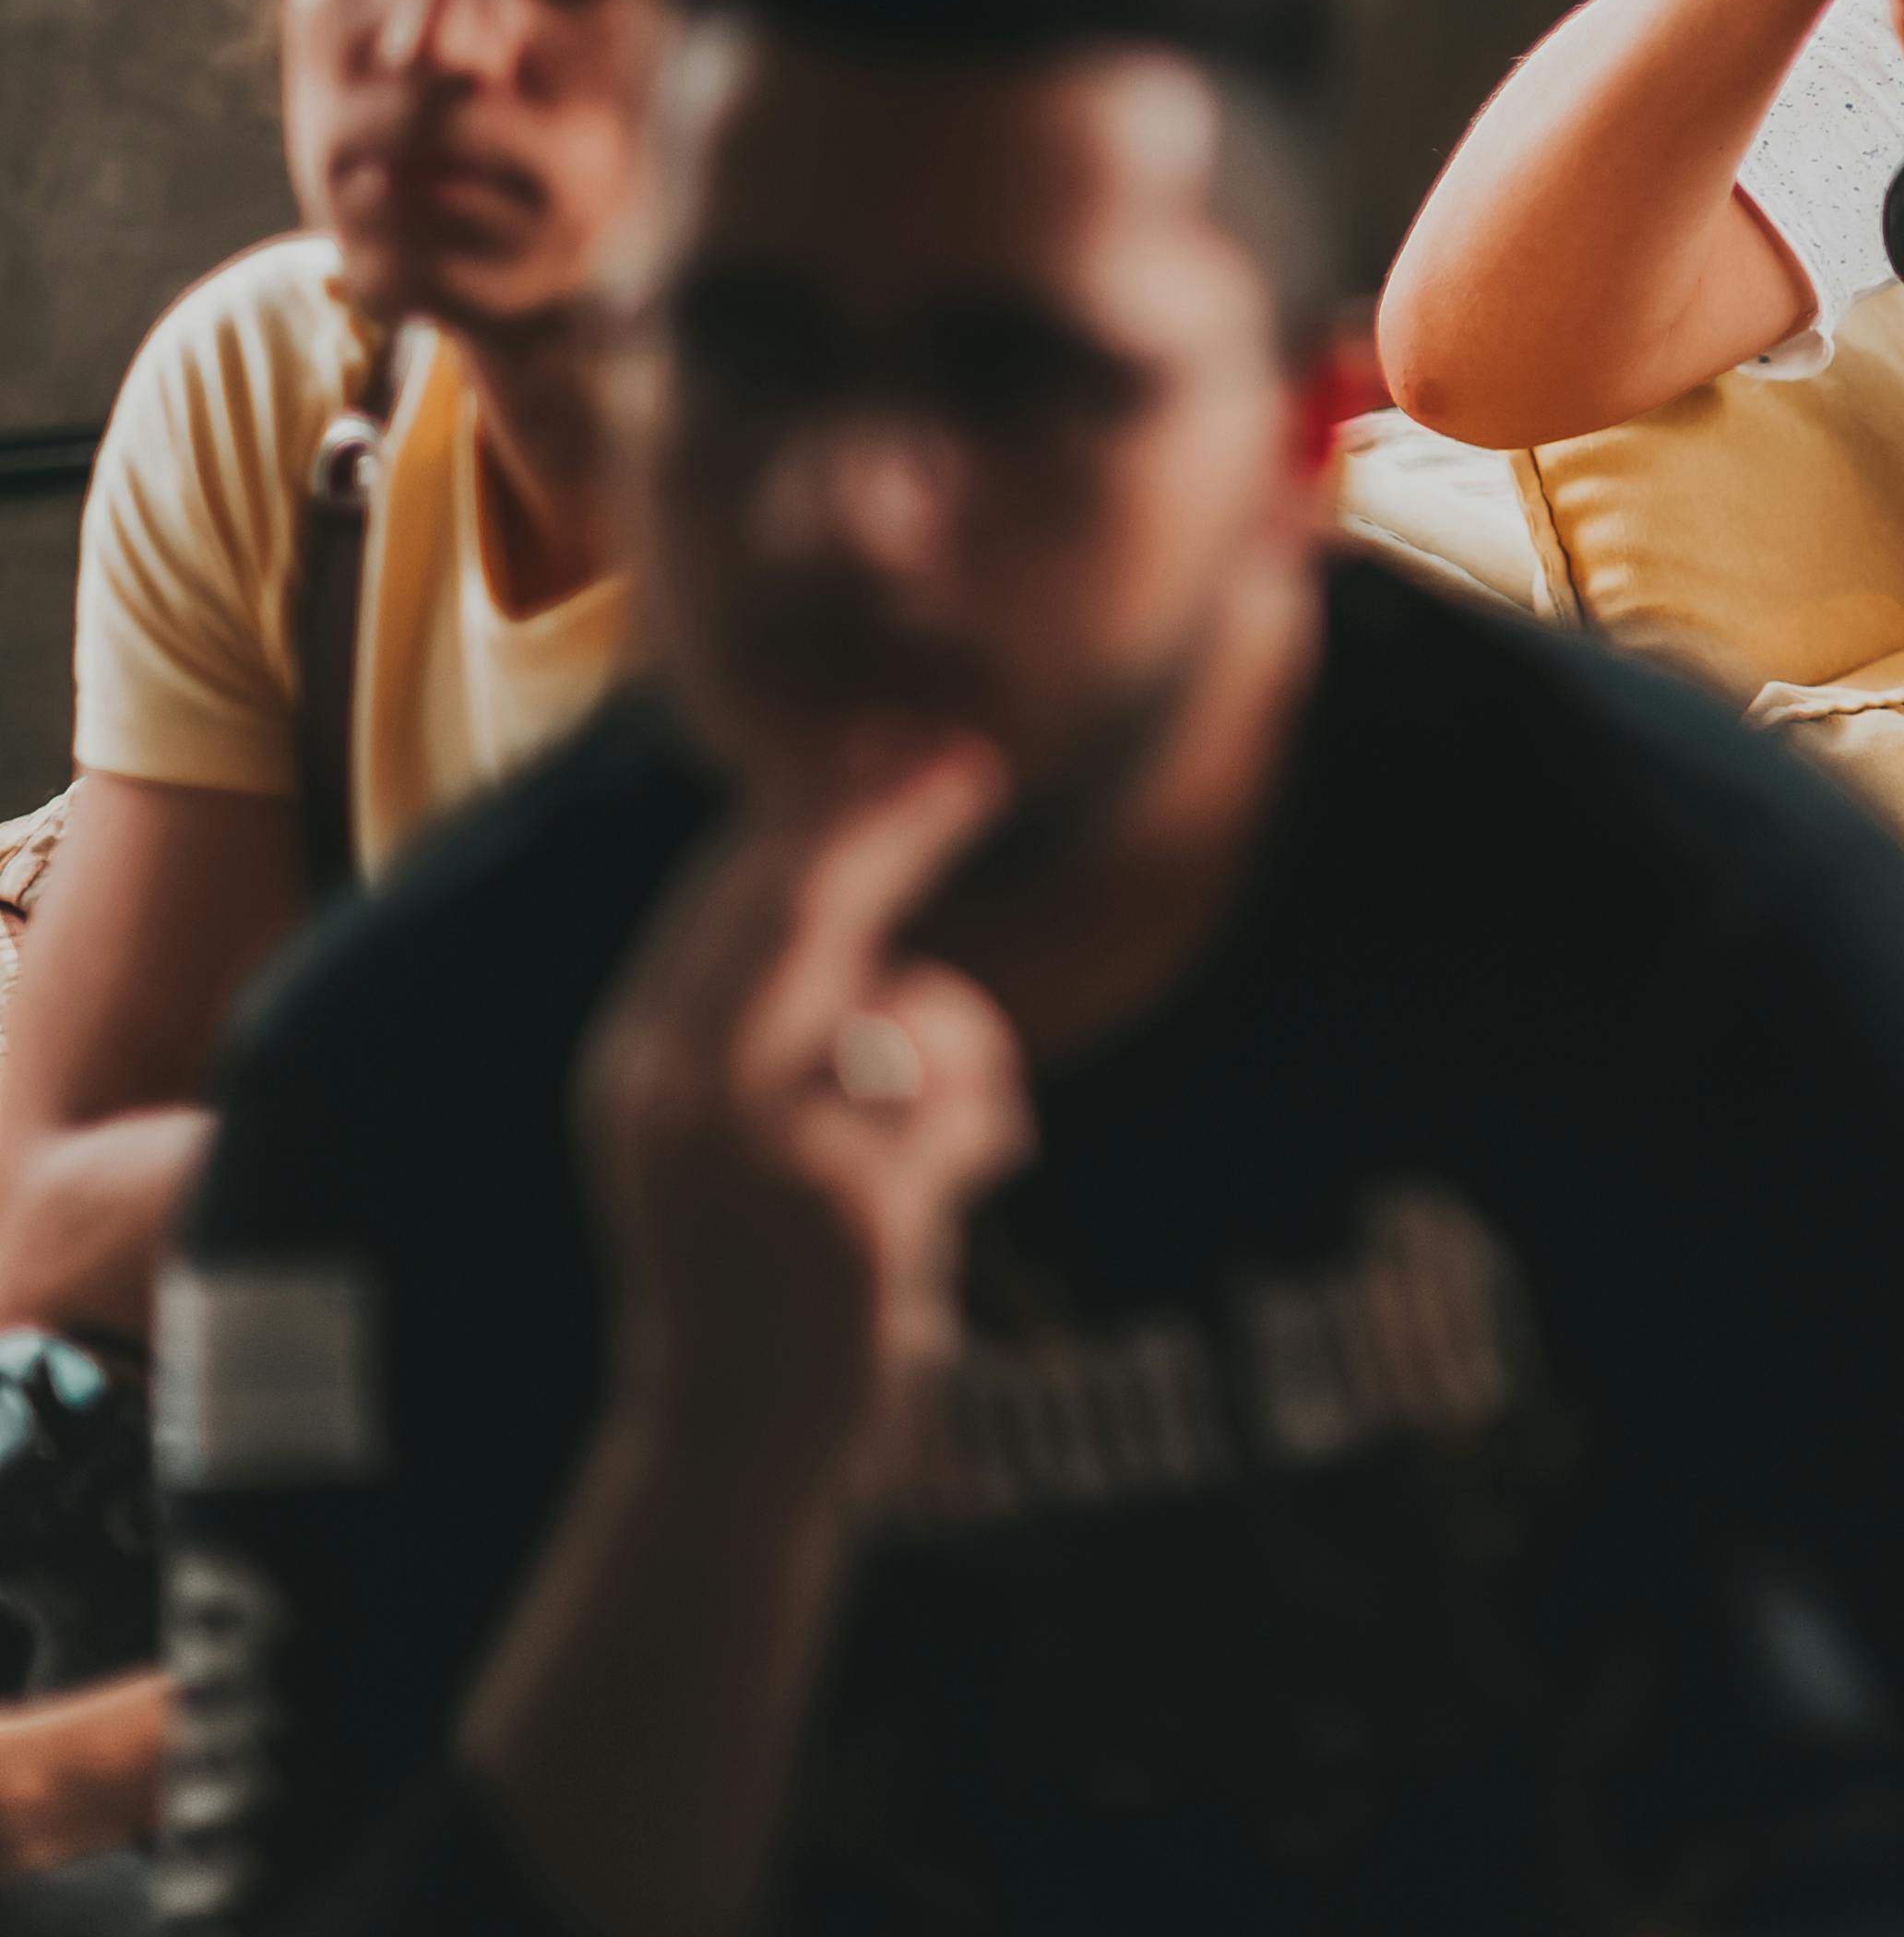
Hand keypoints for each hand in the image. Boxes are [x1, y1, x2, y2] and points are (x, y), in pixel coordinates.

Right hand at [571, 731, 1030, 1486]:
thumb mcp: (728, 1128)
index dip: (813, 812)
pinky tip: (946, 1203)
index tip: (887, 742)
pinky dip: (988, 1136)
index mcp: (641, 1064)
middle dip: (894, 829)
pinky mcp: (852, 1209)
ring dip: (967, 1054)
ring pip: (913, 1010)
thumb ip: (771, 1014)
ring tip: (936, 1144)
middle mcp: (681, 1094)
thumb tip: (856, 857)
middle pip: (802, 913)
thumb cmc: (752, 1267)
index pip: (726, 900)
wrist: (729, 1436)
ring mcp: (764, 1151)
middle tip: (970, 766)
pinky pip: (968, 1108)